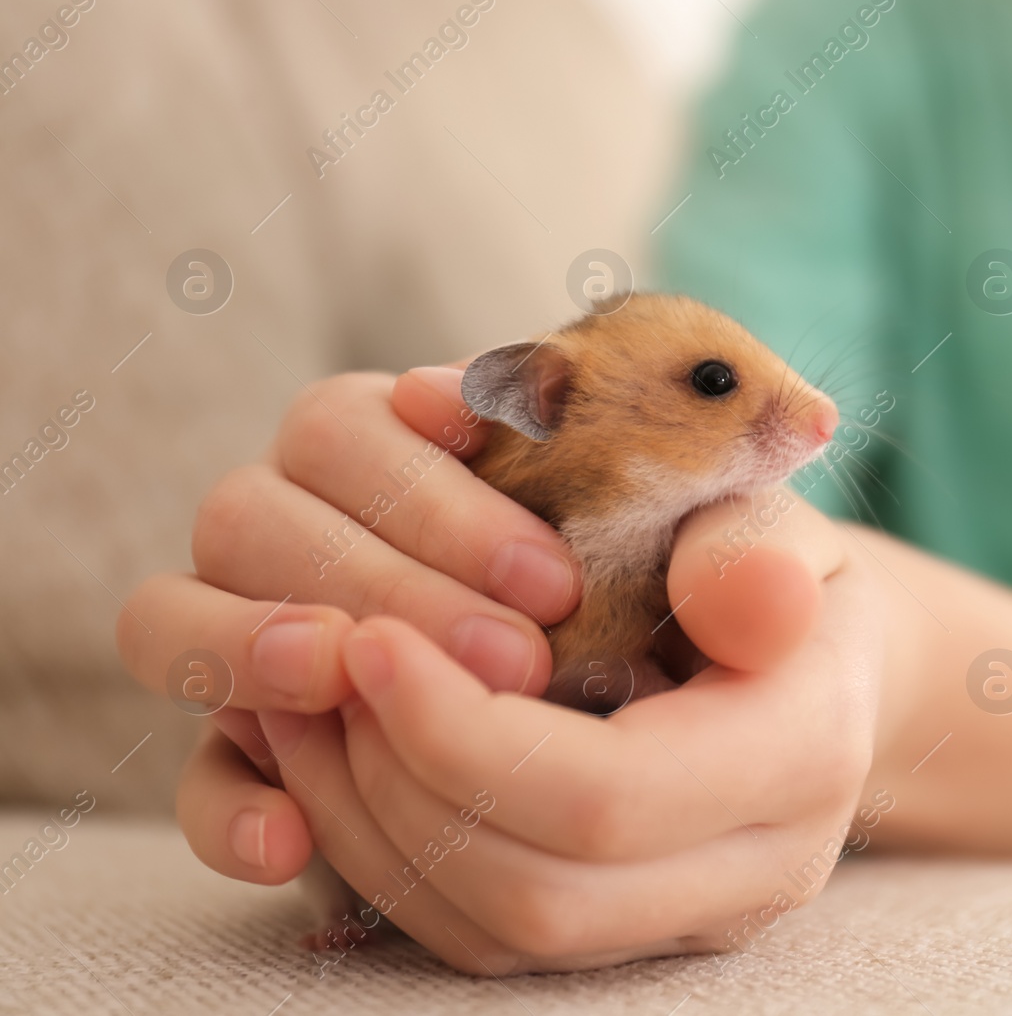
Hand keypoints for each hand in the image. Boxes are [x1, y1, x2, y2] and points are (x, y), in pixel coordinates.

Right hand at [116, 367, 581, 883]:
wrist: (621, 677)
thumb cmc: (621, 566)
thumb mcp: (613, 498)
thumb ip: (570, 435)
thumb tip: (531, 389)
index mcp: (357, 444)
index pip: (337, 431)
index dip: (435, 500)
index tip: (554, 579)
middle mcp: (276, 526)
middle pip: (247, 516)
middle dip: (383, 586)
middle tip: (516, 658)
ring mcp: (236, 636)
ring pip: (168, 618)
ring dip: (253, 649)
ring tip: (347, 680)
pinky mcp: (244, 754)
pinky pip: (194, 780)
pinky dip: (227, 811)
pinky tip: (287, 843)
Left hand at [258, 489, 884, 972]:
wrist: (817, 651)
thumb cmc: (775, 562)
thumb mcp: (777, 520)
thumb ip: (757, 548)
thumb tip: (745, 595)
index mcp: (804, 752)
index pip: (605, 797)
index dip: (461, 732)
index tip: (371, 637)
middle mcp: (757, 866)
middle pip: (536, 894)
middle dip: (398, 785)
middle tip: (329, 668)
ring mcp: (693, 916)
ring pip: (496, 933)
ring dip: (373, 824)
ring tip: (317, 702)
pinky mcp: (627, 931)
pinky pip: (481, 936)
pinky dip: (389, 853)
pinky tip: (346, 753)